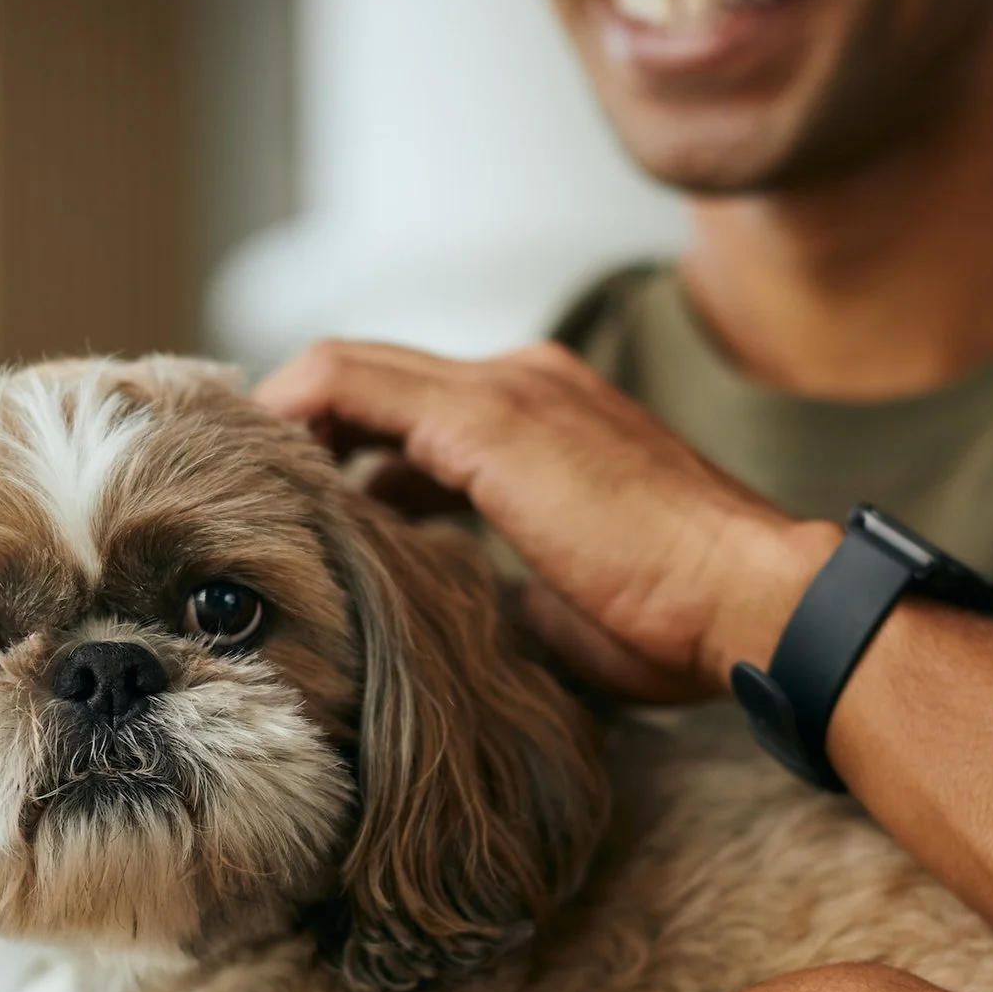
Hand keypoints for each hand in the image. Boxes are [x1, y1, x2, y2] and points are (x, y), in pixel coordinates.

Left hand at [254, 339, 839, 697]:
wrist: (748, 599)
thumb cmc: (680, 619)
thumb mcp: (566, 599)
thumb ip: (506, 581)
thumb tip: (461, 606)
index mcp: (551, 417)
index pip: (419, 409)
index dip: (349, 447)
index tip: (299, 505)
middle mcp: (527, 382)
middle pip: (376, 380)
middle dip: (304, 430)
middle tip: (245, 494)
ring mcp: (508, 391)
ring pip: (355, 372)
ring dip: (293, 425)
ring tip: (244, 492)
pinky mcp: (488, 419)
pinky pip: (349, 386)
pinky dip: (296, 419)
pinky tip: (262, 477)